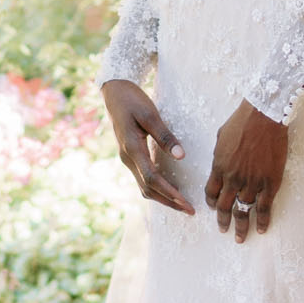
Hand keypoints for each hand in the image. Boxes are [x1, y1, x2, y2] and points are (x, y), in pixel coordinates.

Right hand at [102, 80, 194, 215]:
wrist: (113, 92)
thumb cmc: (132, 100)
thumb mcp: (150, 114)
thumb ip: (165, 136)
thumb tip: (181, 156)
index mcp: (132, 148)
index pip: (151, 178)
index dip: (169, 193)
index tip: (186, 202)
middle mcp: (127, 158)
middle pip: (148, 189)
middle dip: (169, 202)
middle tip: (190, 211)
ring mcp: (127, 159)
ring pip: (144, 187)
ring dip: (163, 198)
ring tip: (182, 205)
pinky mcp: (131, 156)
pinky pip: (143, 179)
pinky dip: (157, 188)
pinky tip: (170, 190)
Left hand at [205, 100, 286, 242]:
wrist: (264, 117)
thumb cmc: (242, 121)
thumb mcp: (221, 137)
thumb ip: (219, 155)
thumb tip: (219, 162)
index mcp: (218, 167)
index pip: (211, 192)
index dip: (212, 203)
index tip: (214, 208)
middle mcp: (232, 179)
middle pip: (224, 207)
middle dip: (223, 221)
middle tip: (224, 231)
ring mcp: (251, 183)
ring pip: (243, 210)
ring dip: (242, 226)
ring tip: (241, 237)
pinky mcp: (270, 183)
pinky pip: (264, 207)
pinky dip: (263, 220)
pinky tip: (262, 229)